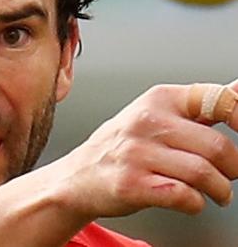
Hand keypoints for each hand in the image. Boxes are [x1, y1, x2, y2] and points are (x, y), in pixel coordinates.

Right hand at [53, 79, 237, 218]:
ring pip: (204, 174)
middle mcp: (146, 122)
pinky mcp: (132, 183)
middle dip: (233, 168)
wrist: (80, 174)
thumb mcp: (157, 113)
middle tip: (228, 173)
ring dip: (219, 190)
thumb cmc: (123, 145)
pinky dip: (196, 203)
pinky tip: (189, 198)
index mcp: (158, 99)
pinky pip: (184, 196)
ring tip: (216, 192)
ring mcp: (137, 153)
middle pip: (217, 146)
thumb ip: (200, 106)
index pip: (218, 100)